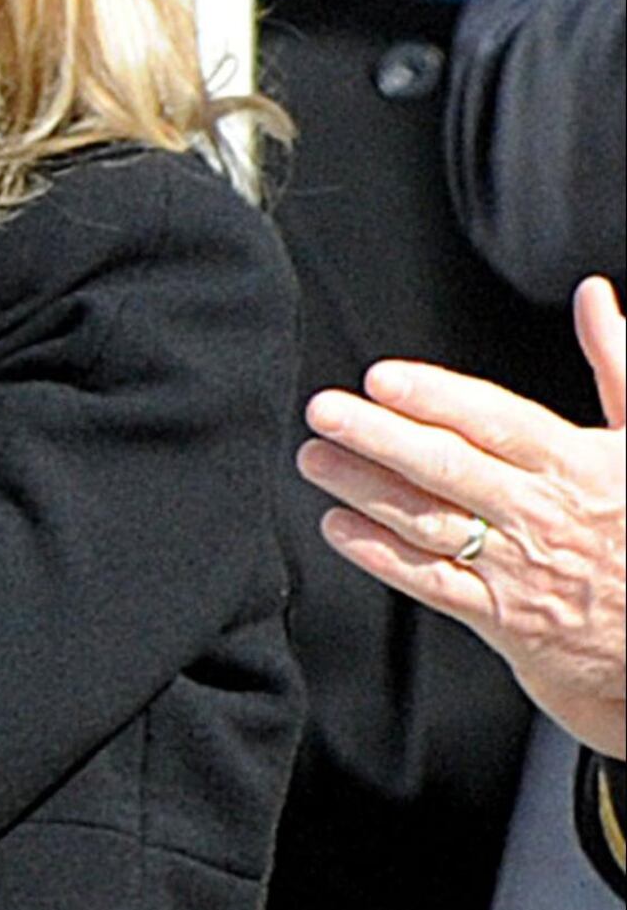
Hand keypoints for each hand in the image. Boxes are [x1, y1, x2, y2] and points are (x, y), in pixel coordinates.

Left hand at [299, 275, 626, 754]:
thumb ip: (617, 360)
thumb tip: (595, 295)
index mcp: (579, 464)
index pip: (498, 423)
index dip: (437, 398)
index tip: (382, 378)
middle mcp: (542, 514)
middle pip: (449, 469)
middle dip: (379, 437)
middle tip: (323, 411)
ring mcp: (517, 566)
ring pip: (428, 522)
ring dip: (363, 489)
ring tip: (313, 458)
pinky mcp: (499, 614)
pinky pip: (428, 582)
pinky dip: (378, 555)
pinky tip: (337, 526)